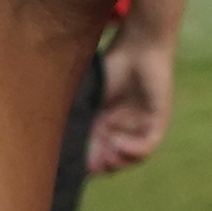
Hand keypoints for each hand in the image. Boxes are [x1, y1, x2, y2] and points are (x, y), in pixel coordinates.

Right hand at [84, 30, 175, 172]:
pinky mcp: (157, 120)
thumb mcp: (88, 95)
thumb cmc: (111, 63)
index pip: (97, 150)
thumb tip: (54, 140)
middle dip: (100, 165)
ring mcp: (141, 125)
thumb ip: (77, 116)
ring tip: (105, 160)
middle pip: (112, 157)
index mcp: (106, 121)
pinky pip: (148, 145)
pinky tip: (118, 146)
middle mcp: (124, 127)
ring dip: (117, 162)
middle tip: (88, 166)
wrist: (138, 45)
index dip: (87, 161)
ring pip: (130, 156)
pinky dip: (133, 150)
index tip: (73, 164)